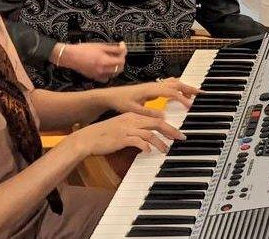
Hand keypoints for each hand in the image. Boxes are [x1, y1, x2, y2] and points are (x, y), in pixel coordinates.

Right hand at [59, 42, 126, 82]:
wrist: (70, 56)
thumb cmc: (82, 50)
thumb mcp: (100, 46)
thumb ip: (113, 48)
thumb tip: (122, 48)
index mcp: (104, 61)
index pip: (121, 60)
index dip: (124, 53)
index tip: (122, 47)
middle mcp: (102, 70)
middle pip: (119, 68)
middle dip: (121, 60)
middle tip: (119, 53)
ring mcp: (98, 75)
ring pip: (114, 74)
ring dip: (116, 67)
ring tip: (113, 60)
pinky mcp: (94, 77)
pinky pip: (106, 78)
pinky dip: (108, 74)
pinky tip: (106, 68)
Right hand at [65, 112, 184, 156]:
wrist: (87, 138)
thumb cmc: (105, 134)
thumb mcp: (122, 128)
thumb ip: (136, 130)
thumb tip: (149, 138)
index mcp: (133, 116)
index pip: (155, 117)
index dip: (169, 124)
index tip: (177, 132)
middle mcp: (132, 120)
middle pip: (157, 123)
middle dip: (171, 131)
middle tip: (181, 138)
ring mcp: (127, 129)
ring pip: (150, 133)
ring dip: (160, 142)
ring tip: (166, 150)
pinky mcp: (122, 138)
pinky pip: (138, 142)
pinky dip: (146, 147)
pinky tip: (148, 152)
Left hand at [103, 78, 200, 116]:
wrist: (111, 96)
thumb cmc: (121, 102)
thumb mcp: (133, 110)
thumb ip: (149, 112)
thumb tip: (164, 115)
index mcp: (151, 90)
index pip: (171, 92)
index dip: (182, 98)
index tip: (190, 105)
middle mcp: (154, 86)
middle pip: (176, 84)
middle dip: (190, 88)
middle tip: (202, 93)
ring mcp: (154, 86)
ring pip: (174, 83)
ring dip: (185, 87)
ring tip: (193, 95)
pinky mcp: (152, 88)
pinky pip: (169, 85)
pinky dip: (178, 88)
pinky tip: (180, 95)